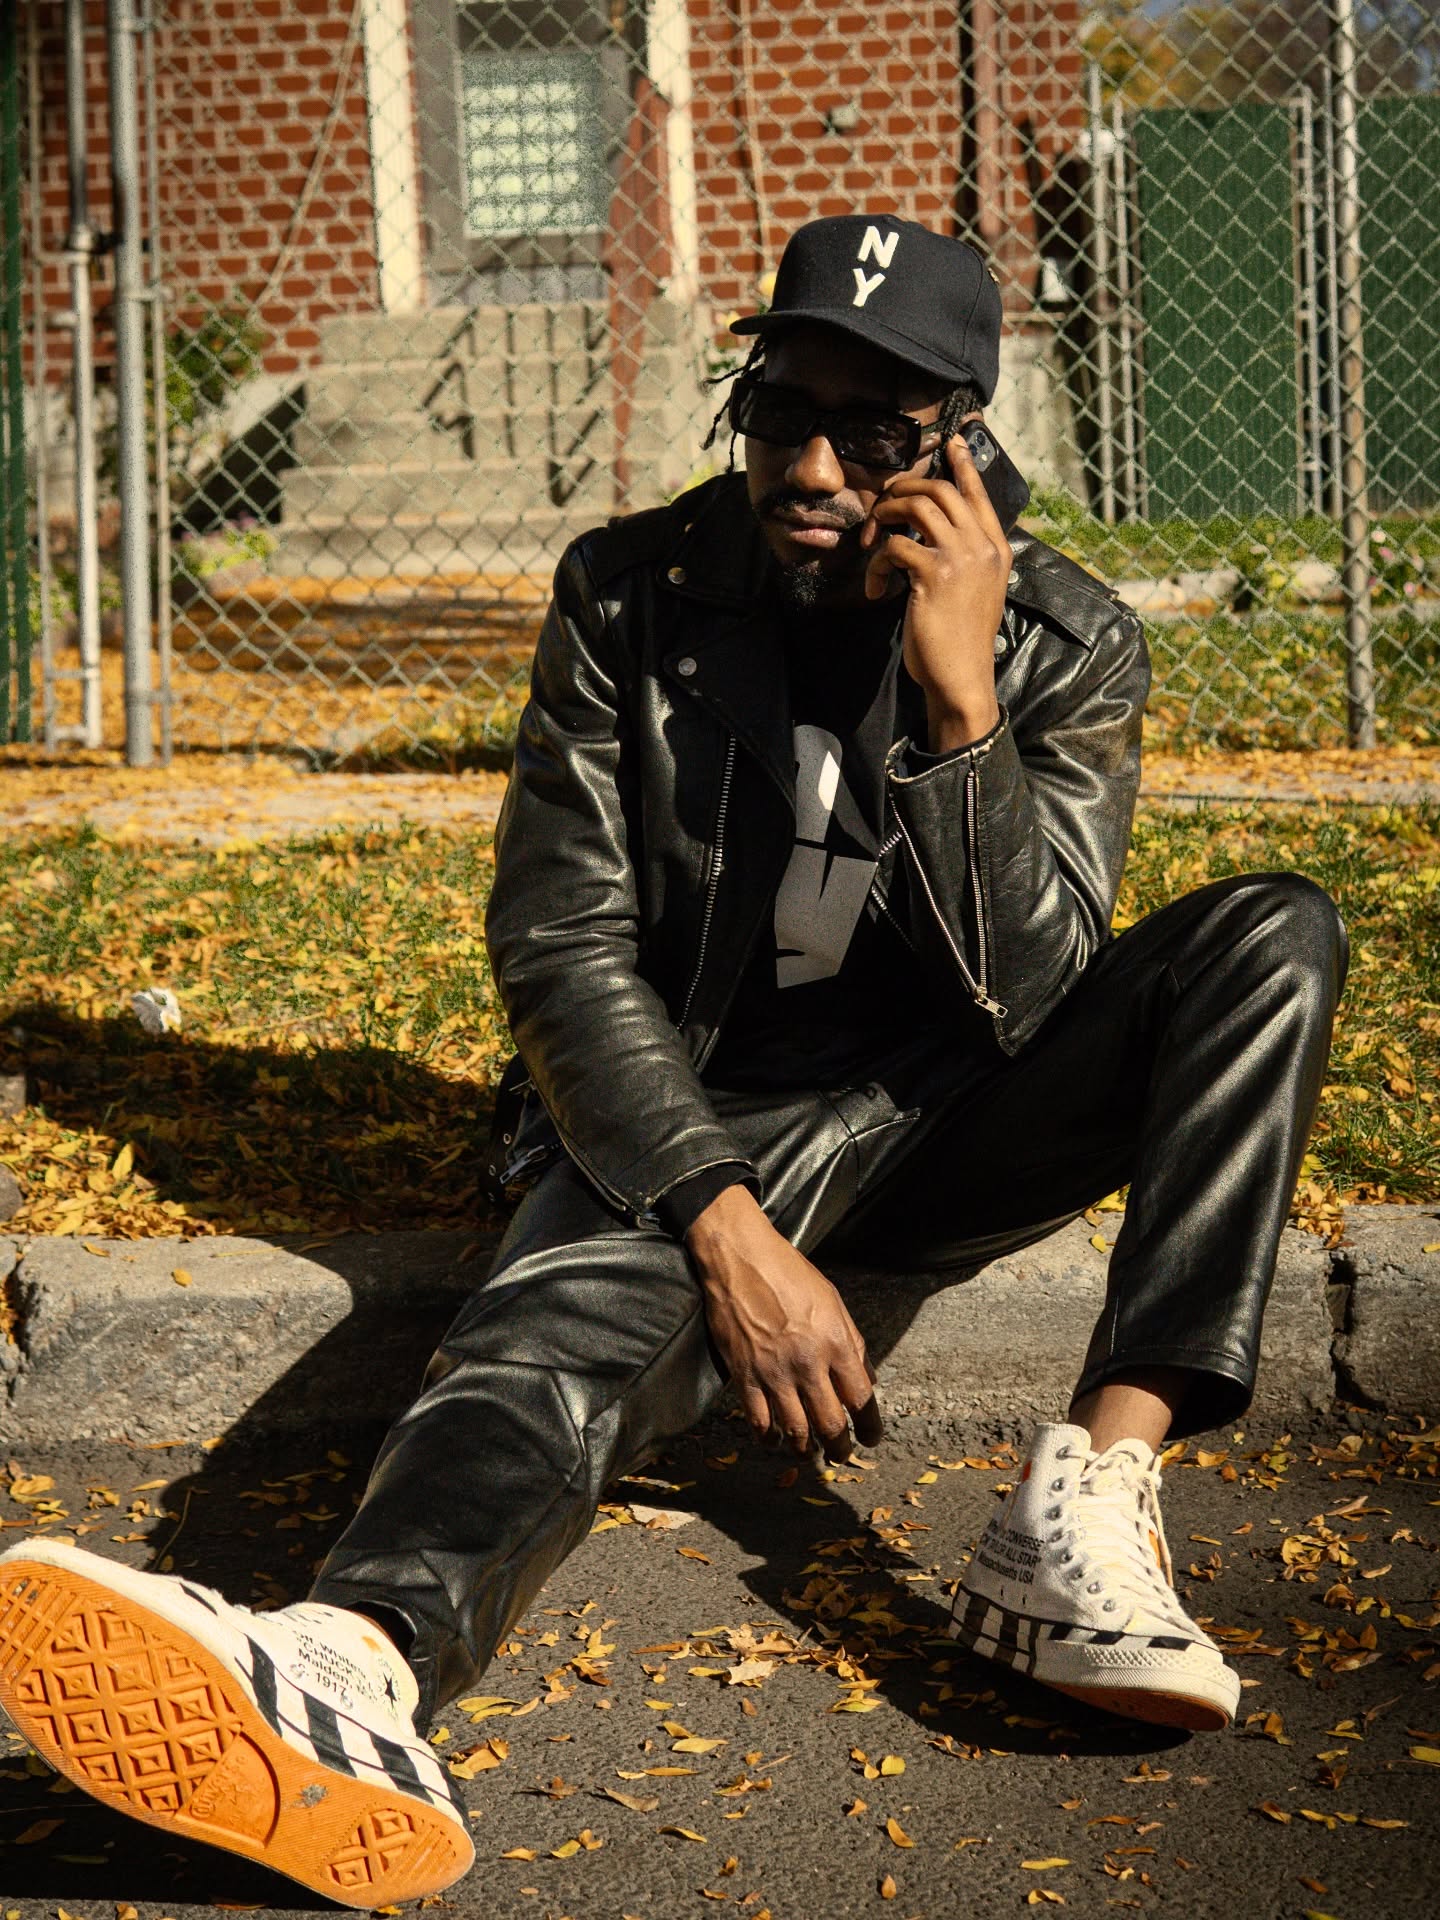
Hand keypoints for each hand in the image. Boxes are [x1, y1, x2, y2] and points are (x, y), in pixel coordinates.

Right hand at [686, 1185, 882, 1460]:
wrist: (740, 1258)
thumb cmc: (789, 1273)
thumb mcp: (833, 1301)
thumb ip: (852, 1343)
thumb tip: (867, 1378)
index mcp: (835, 1342)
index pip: (861, 1399)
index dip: (870, 1426)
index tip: (871, 1438)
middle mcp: (807, 1363)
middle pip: (830, 1423)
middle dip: (840, 1447)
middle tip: (840, 1454)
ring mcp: (773, 1372)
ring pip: (796, 1430)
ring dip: (805, 1448)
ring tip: (809, 1451)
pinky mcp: (744, 1374)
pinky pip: (758, 1420)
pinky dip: (767, 1437)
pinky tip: (772, 1439)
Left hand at [860, 433, 1008, 752]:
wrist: (962, 678)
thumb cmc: (962, 641)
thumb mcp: (974, 591)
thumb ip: (965, 559)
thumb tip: (930, 536)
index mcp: (996, 549)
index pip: (979, 494)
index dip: (963, 465)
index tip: (952, 441)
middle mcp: (984, 547)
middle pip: (943, 489)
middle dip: (908, 486)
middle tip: (887, 498)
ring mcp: (961, 558)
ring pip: (919, 506)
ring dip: (889, 513)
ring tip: (876, 533)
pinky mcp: (934, 575)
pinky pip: (895, 546)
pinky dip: (877, 563)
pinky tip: (877, 587)